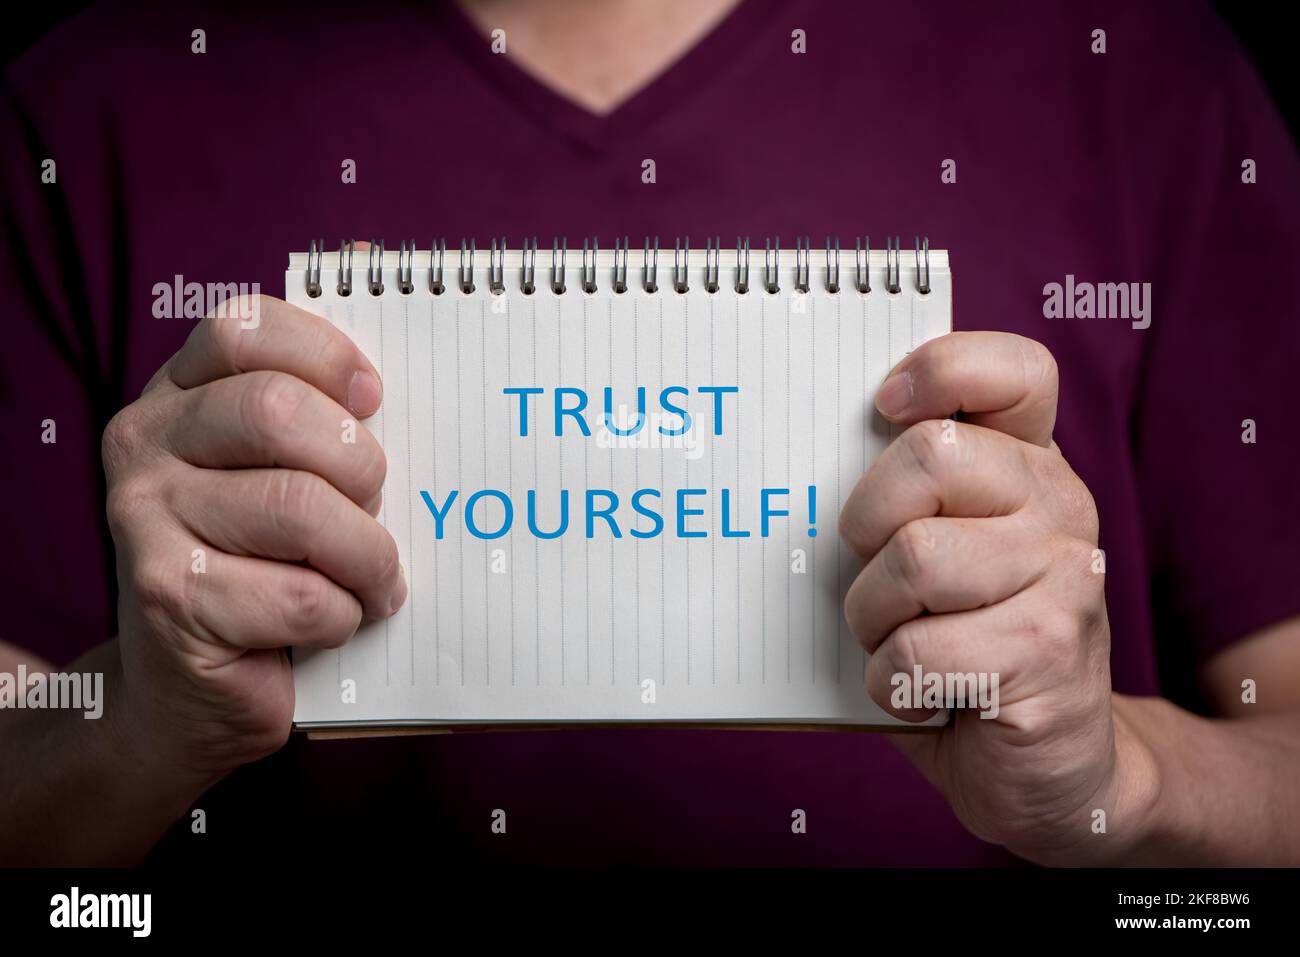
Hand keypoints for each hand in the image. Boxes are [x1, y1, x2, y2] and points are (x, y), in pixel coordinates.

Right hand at [102, 295, 404, 781]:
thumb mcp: (285, 480)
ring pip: (299, 509)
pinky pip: (301, 595)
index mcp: (177, 396)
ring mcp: (143, 519)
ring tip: (371, 580)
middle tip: (377, 508)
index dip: (325, 356)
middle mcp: (144, 444)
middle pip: (276, 411)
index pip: (245, 329)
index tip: (372, 400)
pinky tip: (332, 623)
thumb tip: (411, 408)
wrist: (193, 690)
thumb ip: (320, 431)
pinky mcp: (168, 598)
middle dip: (358, 466)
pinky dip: (343, 616)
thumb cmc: (266, 570)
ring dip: (365, 557)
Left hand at [839, 331, 1154, 863]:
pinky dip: (891, 683)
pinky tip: (924, 694)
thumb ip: (903, 501)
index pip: (1014, 371)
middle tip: (876, 574)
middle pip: (930, 455)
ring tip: (901, 643)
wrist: (1048, 769)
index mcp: (1029, 466)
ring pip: (914, 559)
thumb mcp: (939, 556)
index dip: (941, 368)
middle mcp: (1061, 505)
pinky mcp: (1051, 652)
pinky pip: (918, 650)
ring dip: (874, 619)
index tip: (884, 407)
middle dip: (866, 526)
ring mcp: (1068, 576)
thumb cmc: (961, 648)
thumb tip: (794, 466)